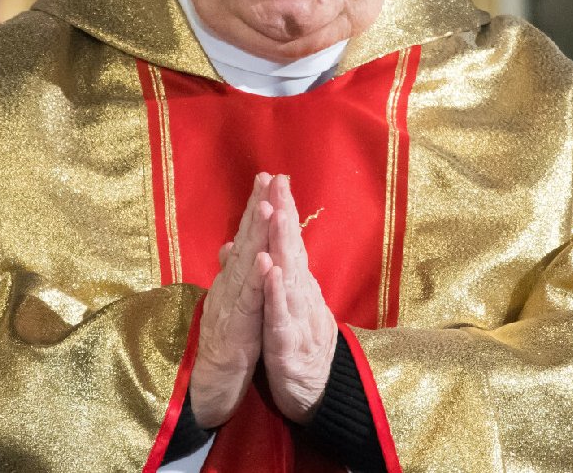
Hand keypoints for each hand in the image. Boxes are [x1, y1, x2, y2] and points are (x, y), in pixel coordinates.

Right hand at [191, 174, 273, 428]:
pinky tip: (263, 261)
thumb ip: (233, 273)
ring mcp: (231, 304)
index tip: (268, 179)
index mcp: (234, 279)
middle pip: (244, 241)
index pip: (247, 237)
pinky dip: (255, 280)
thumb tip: (230, 245)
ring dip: (255, 236)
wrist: (211, 382)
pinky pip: (247, 301)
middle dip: (256, 207)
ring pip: (245, 265)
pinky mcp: (236, 327)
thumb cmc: (225, 342)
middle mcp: (230, 284)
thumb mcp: (232, 302)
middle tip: (267, 177)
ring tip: (266, 207)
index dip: (256, 208)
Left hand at [261, 175, 336, 423]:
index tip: (276, 178)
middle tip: (279, 181)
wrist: (315, 394)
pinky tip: (271, 271)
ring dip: (283, 244)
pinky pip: (281, 315)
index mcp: (295, 286)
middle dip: (285, 214)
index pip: (288, 242)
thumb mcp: (281, 307)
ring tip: (277, 214)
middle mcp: (301, 294)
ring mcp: (297, 317)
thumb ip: (272, 276)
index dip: (283, 210)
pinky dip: (276, 293)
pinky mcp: (289, 343)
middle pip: (291, 249)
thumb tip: (256, 246)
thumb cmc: (296, 347)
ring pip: (289, 276)